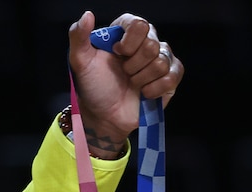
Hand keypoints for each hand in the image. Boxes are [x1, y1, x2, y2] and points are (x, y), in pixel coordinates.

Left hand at [68, 11, 183, 154]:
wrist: (104, 116)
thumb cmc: (93, 87)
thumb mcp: (80, 62)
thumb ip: (79, 37)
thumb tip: (87, 15)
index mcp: (125, 34)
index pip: (139, 24)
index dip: (129, 41)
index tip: (117, 53)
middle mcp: (145, 43)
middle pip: (151, 44)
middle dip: (132, 65)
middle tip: (123, 73)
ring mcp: (160, 59)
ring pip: (161, 61)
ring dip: (141, 78)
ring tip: (131, 83)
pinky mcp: (170, 77)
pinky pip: (172, 75)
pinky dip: (154, 88)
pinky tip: (143, 93)